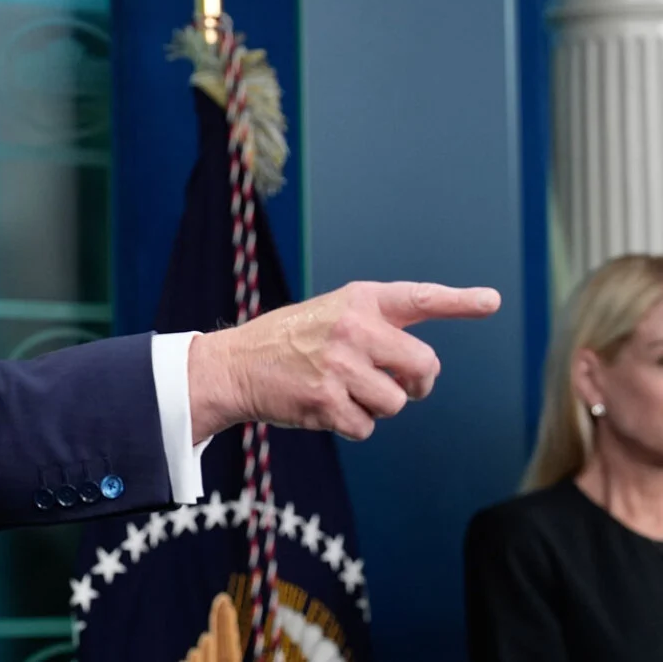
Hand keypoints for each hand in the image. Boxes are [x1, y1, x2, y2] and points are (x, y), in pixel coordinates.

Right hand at [187, 281, 500, 440]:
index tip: (491, 301)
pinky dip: (351, 426)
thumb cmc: (290, 343)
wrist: (235, 365)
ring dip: (376, 408)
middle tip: (396, 384)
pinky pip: (366, 428)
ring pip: (396, 404)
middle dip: (416, 383)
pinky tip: (325, 408)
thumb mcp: (332, 315)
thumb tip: (424, 370)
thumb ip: (378, 328)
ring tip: (342, 392)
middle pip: (424, 366)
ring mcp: (340, 364)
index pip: (418, 298)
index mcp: (359, 300)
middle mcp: (353, 327)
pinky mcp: (326, 400)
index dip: (459, 300)